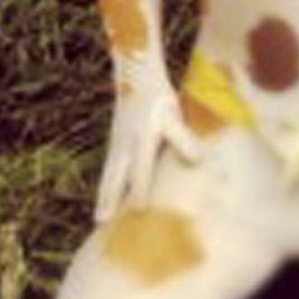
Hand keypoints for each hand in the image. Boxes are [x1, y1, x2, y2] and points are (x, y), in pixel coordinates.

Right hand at [94, 77, 201, 222]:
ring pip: (109, 176)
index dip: (140, 188)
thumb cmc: (158, 96)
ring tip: (98, 220)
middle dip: (109, 200)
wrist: (134, 76)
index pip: (140, 168)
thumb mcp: (174, 113)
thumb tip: (199, 161)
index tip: (138, 210)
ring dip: (104, 198)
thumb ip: (184, 138)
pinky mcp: (115, 145)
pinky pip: (109, 171)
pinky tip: (105, 200)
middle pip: (115, 178)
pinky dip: (105, 187)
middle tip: (102, 222)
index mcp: (142, 138)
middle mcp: (125, 145)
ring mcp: (116, 145)